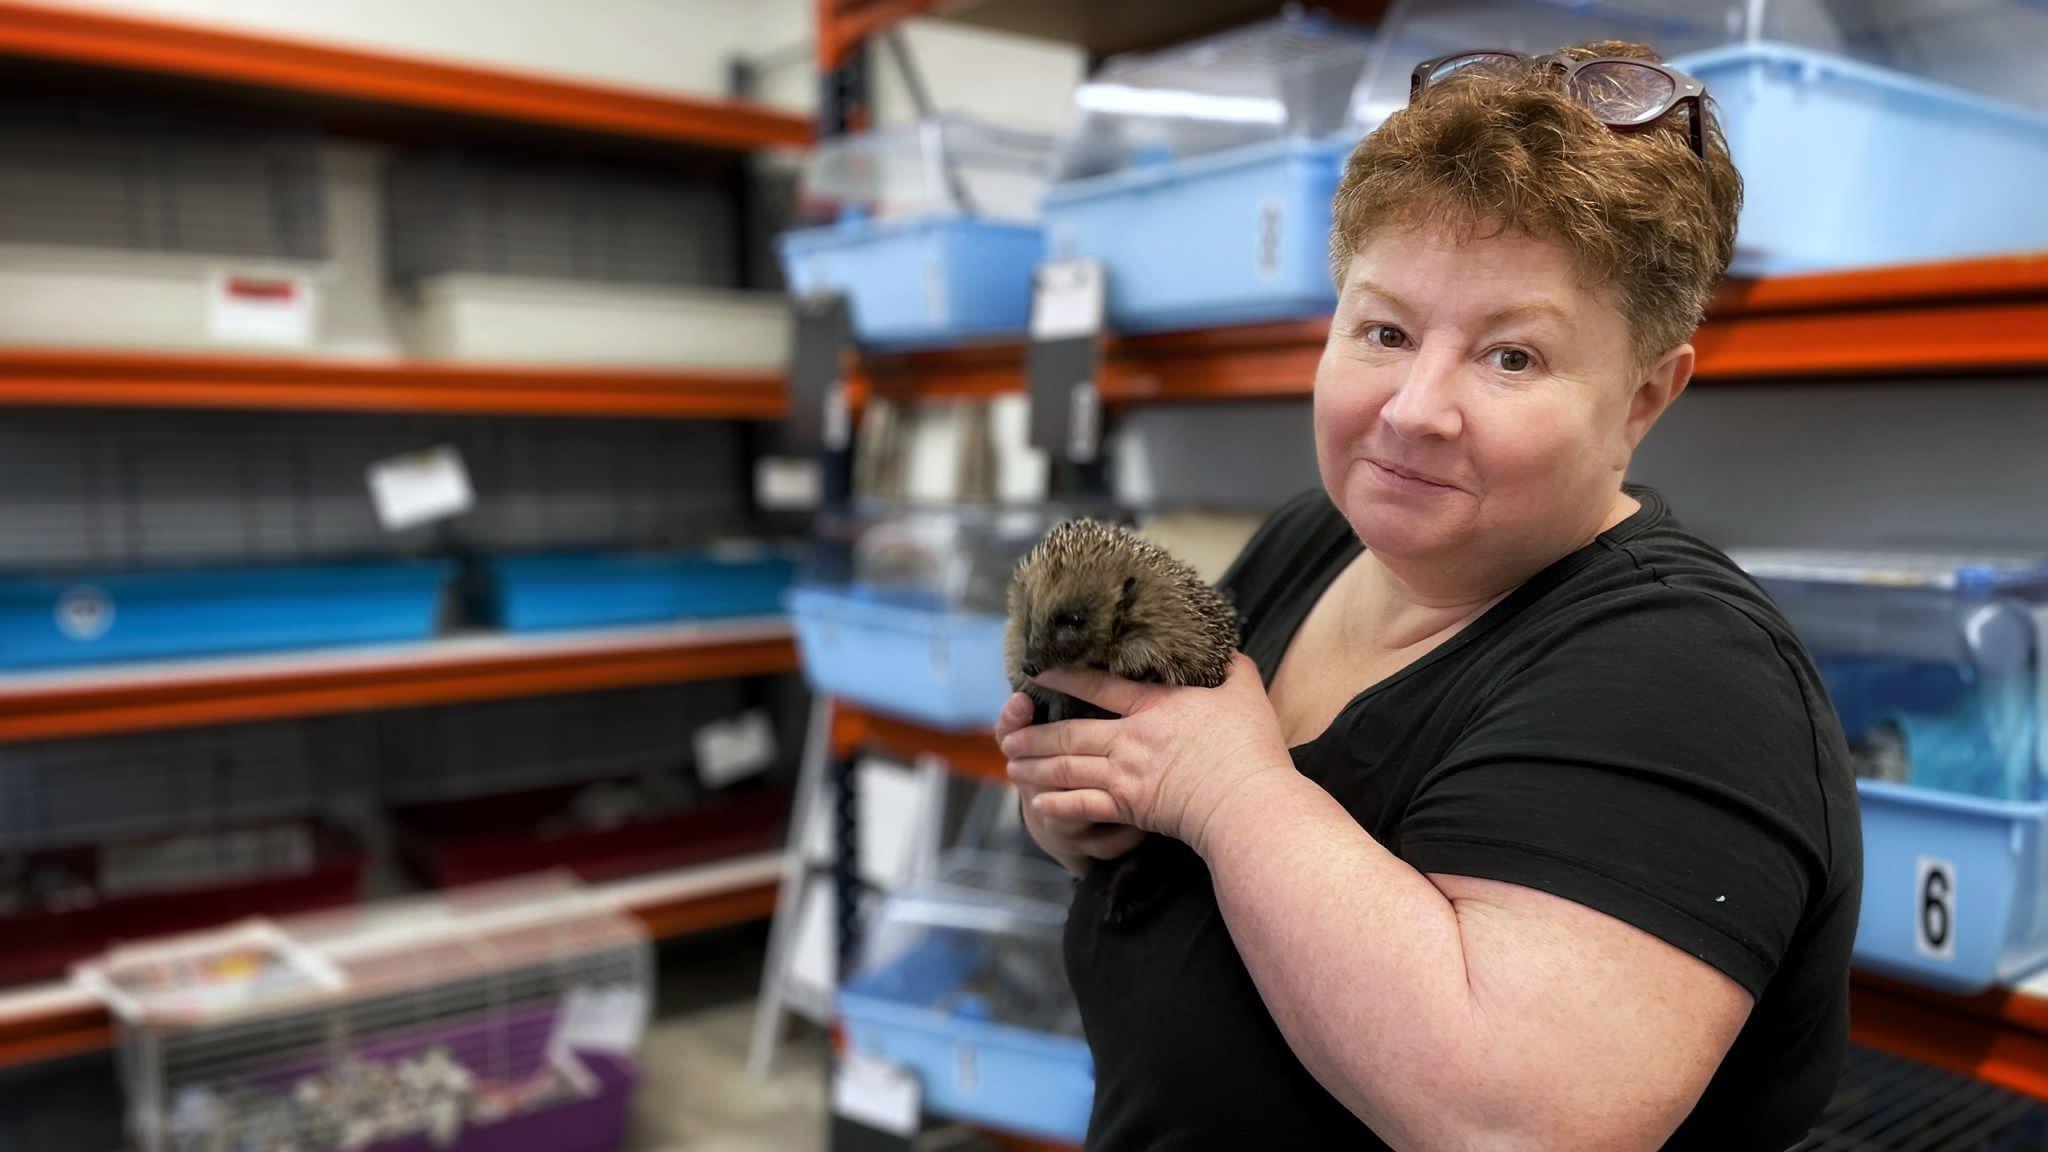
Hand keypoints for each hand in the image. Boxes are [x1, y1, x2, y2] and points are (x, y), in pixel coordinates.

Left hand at [1000, 653, 1294, 855]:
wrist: (1246, 801)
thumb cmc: (1250, 746)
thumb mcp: (1244, 690)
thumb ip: (1229, 666)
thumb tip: (1224, 647)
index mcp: (1154, 706)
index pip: (1099, 687)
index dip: (1065, 679)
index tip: (1038, 675)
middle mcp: (1131, 738)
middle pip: (1070, 733)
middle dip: (1034, 735)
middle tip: (1007, 736)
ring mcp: (1126, 774)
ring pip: (1067, 769)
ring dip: (1035, 767)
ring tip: (1013, 767)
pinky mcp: (1129, 807)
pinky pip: (1082, 806)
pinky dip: (1057, 806)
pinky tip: (1039, 806)